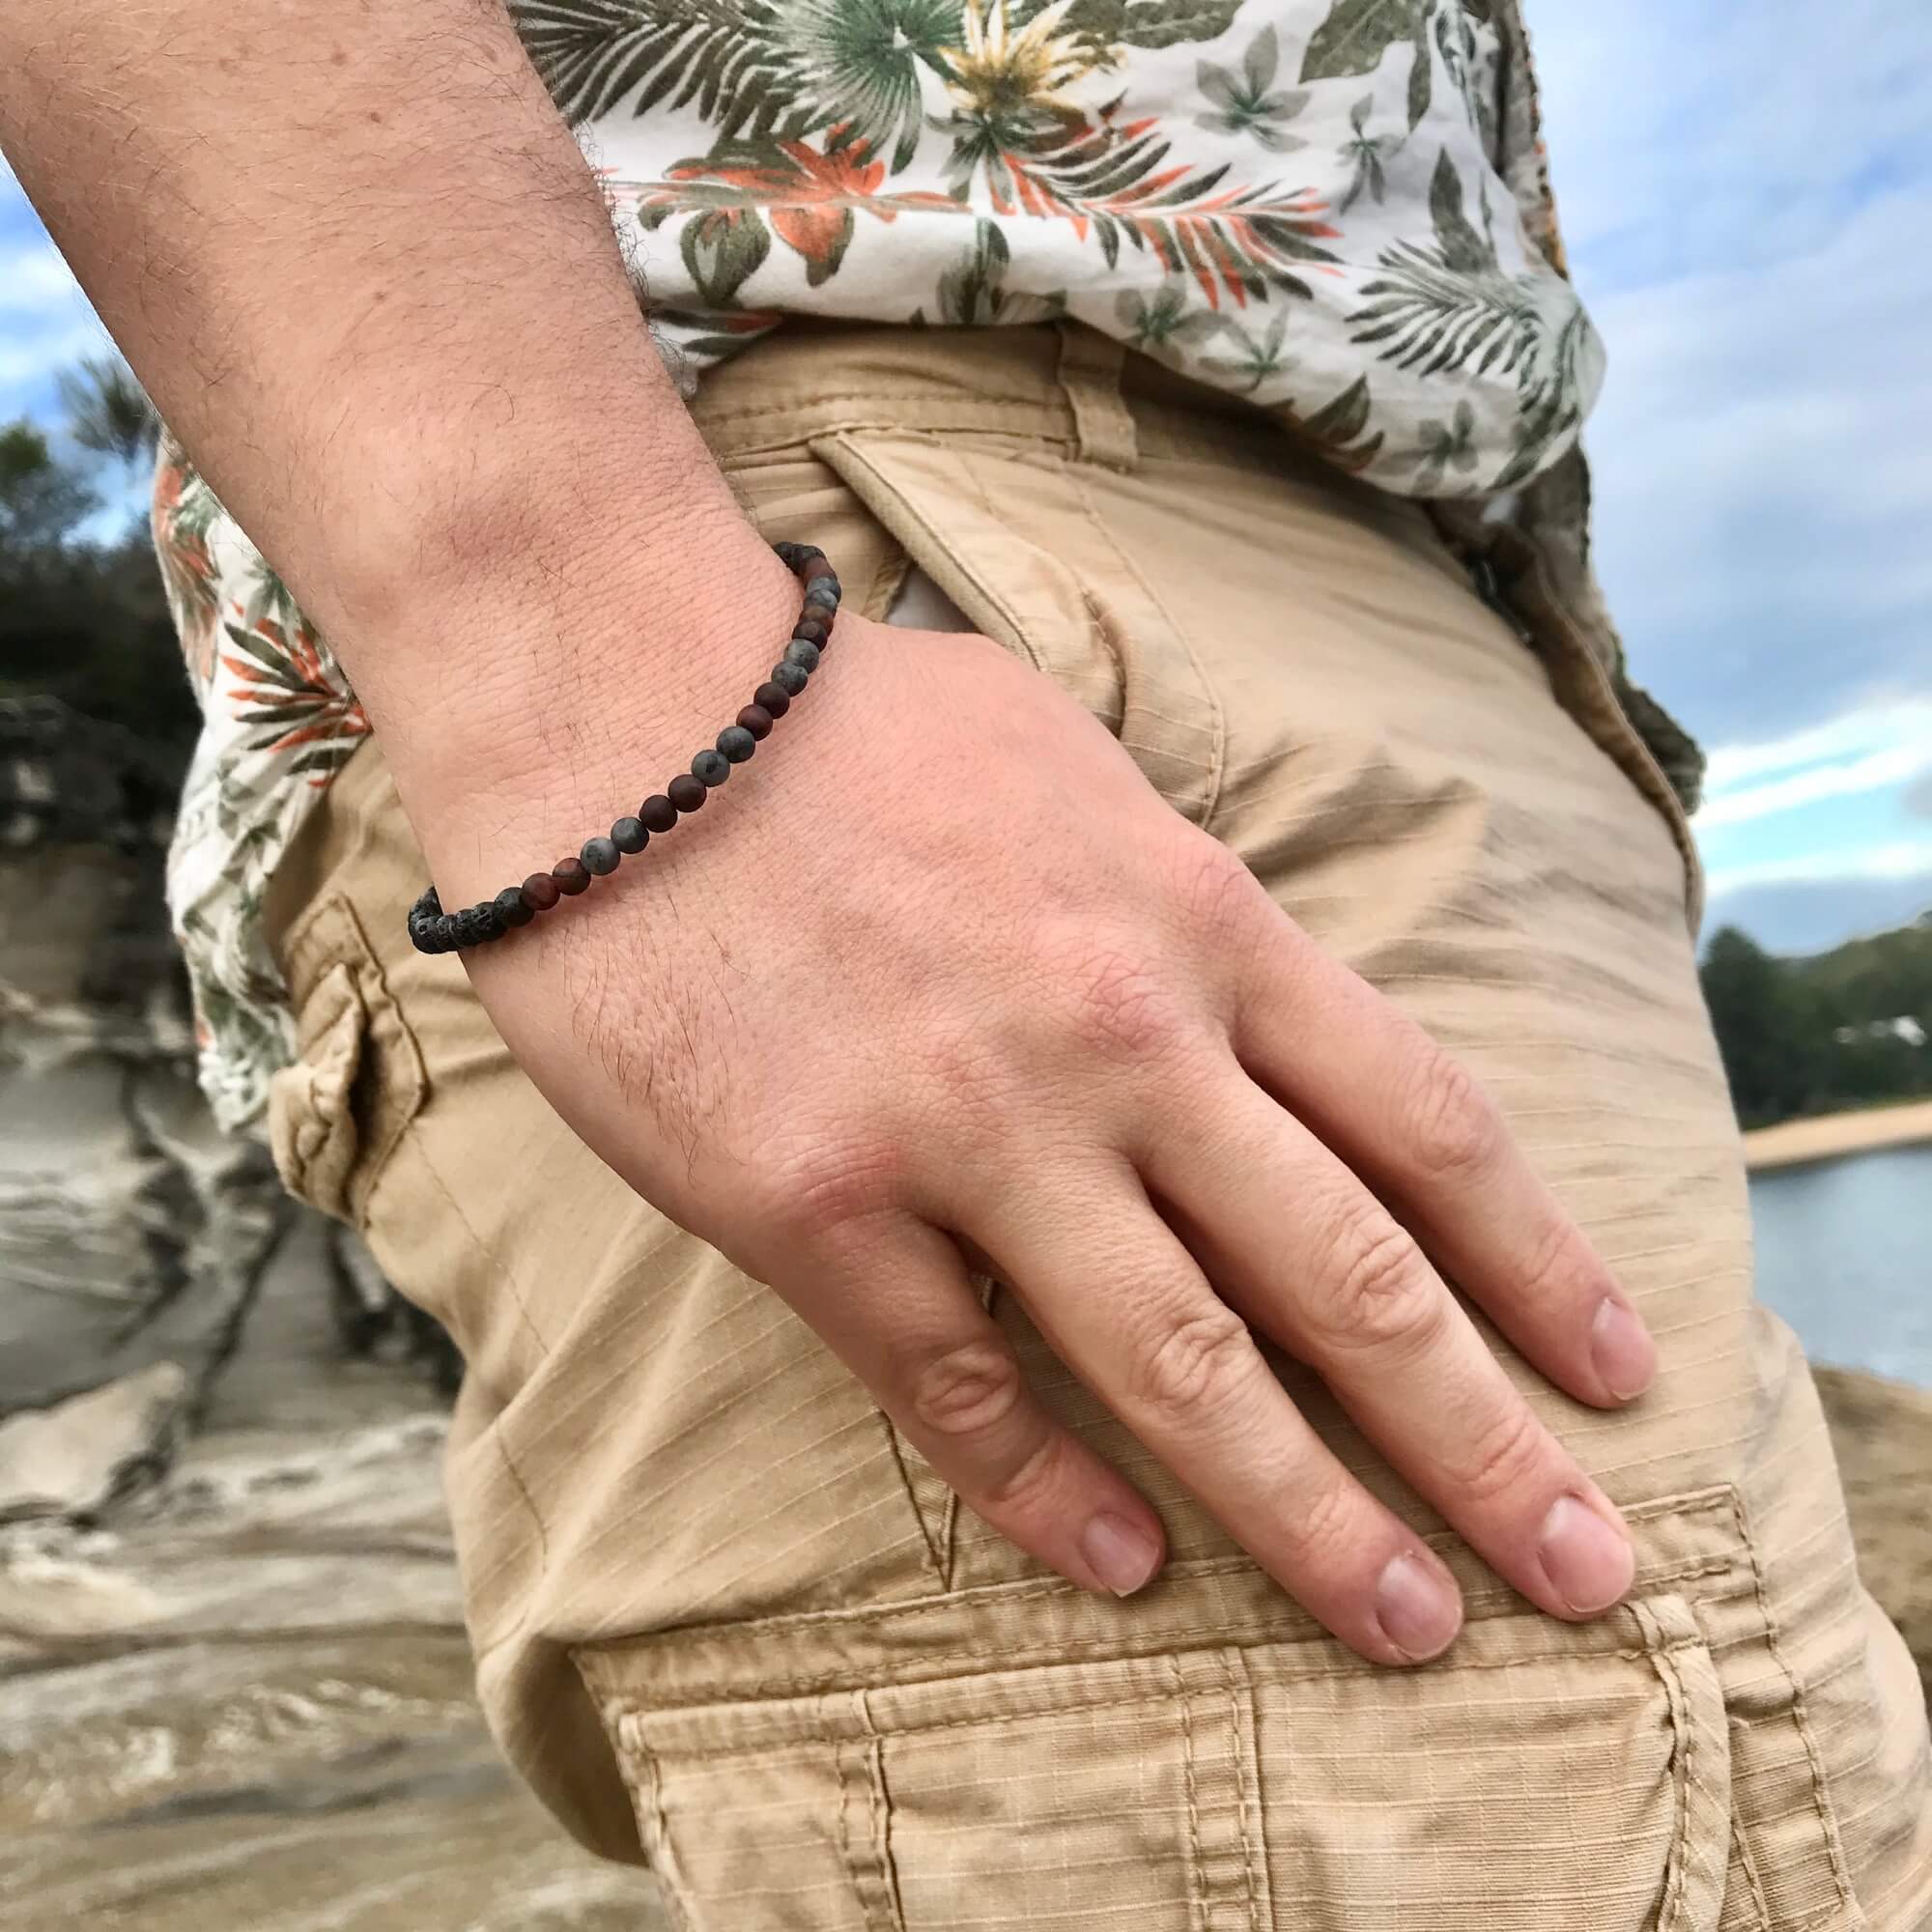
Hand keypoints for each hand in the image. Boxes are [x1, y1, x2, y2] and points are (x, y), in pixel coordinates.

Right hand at [436, 609, 1653, 1665]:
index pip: (1424, 1126)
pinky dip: (1048, 1491)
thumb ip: (1184, 900)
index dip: (1540, 1262)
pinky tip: (1123, 1564)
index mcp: (1199, 924)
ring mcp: (970, 1130)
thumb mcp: (1082, 767)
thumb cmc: (853, 723)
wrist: (627, 702)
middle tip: (1579, 1568)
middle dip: (1482, 1439)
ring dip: (1307, 1511)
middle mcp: (1121, 1040)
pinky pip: (960, 1383)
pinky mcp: (815, 1203)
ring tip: (1401, 1619)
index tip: (1616, 1367)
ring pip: (1181, 1365)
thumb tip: (1250, 1006)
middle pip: (1350, 1279)